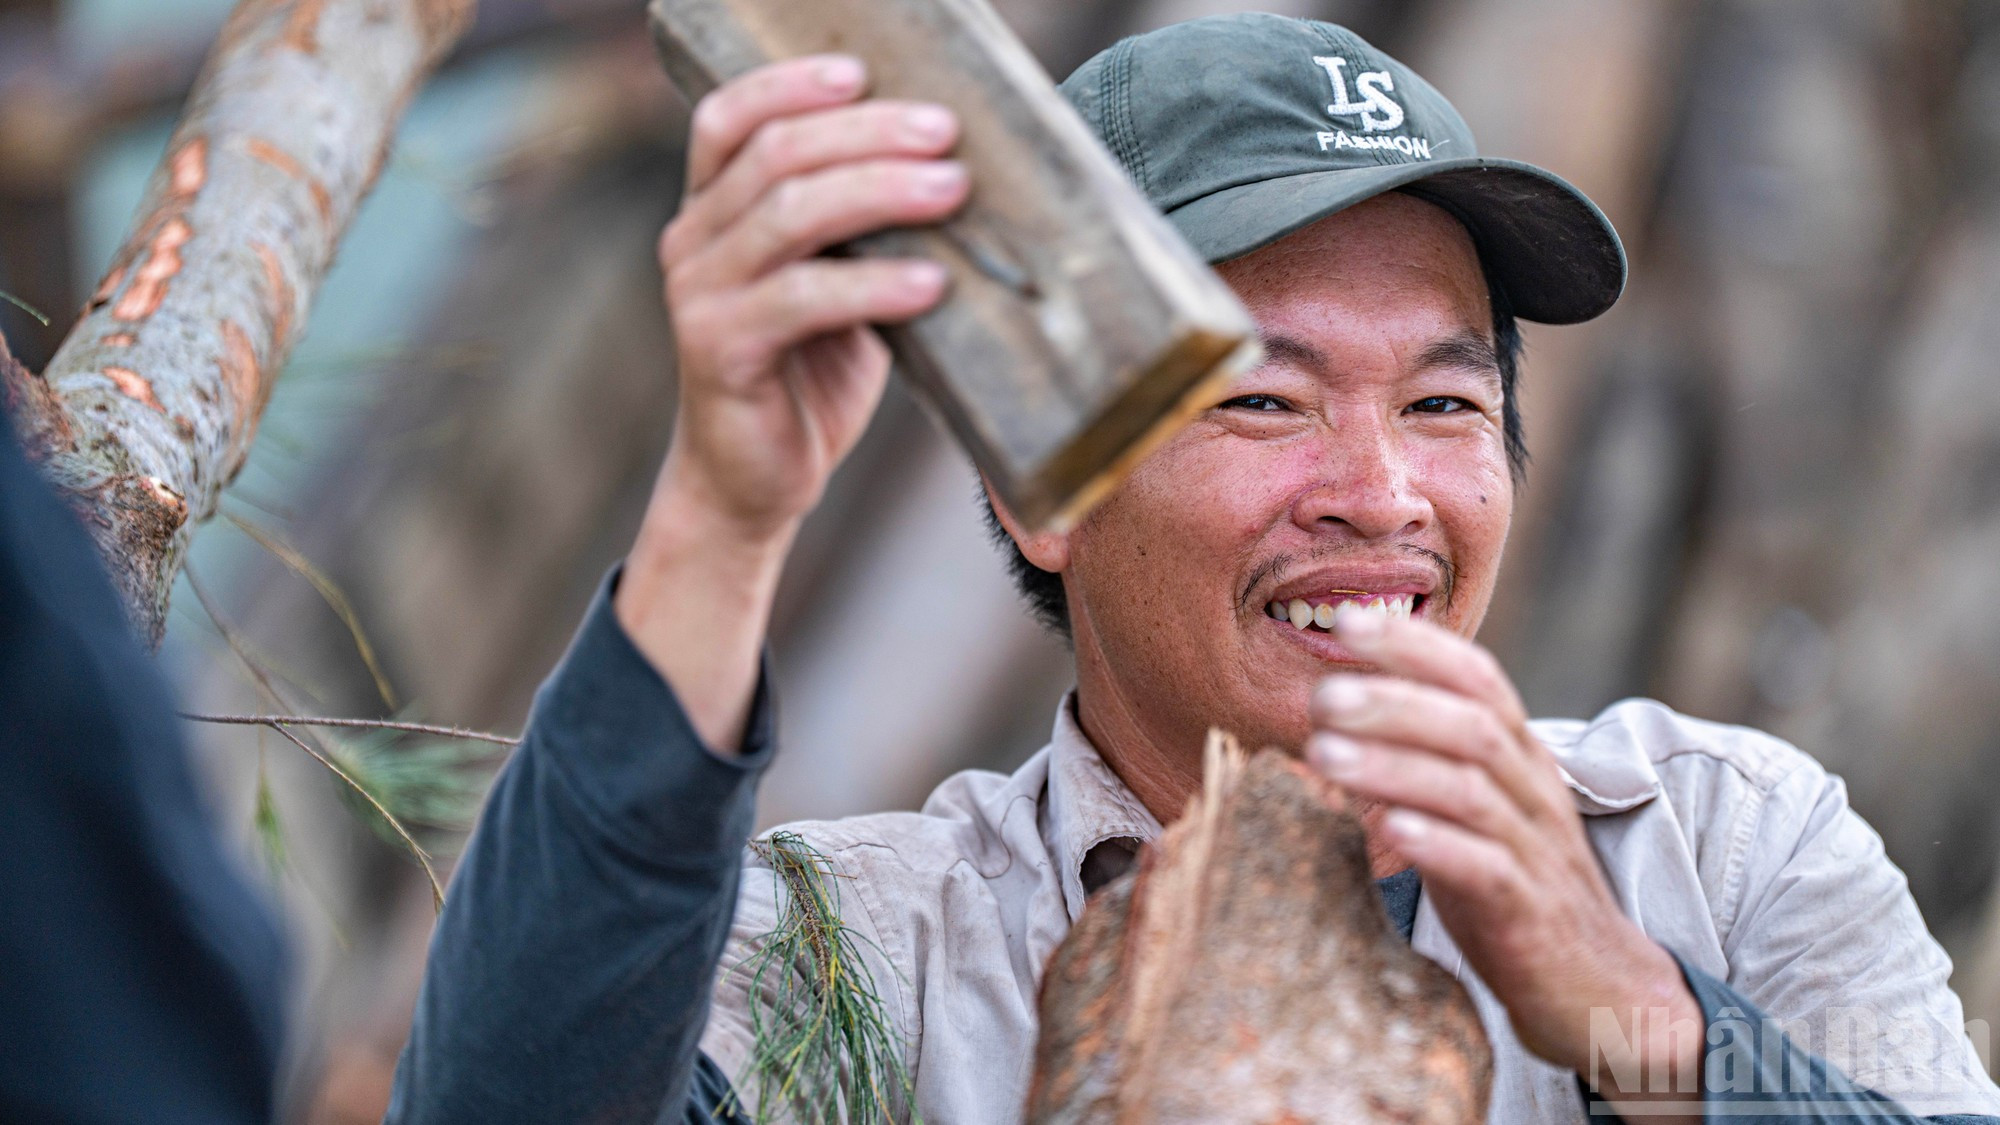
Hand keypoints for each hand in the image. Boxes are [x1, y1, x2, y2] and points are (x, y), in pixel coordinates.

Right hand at [618, 56, 965, 750]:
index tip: (864, 73)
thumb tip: (955, 173)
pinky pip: (801, 299)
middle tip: (946, 136)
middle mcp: (691, 241)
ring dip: (880, 192)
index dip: (792, 83)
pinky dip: (873, 285)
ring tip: (953, 192)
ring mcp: (698, 295)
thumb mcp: (835, 286)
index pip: (729, 117)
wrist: (755, 485)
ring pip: (788, 214)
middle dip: (868, 134)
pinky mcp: (718, 351)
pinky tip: (928, 285)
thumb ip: (859, 231)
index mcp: (711, 212)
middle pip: (776, 155)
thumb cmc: (808, 376)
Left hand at [1304, 607, 1700, 1108]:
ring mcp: (1534, 849)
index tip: (1347, 618)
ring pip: (1470, 789)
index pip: (1478, 676)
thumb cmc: (1512, 883)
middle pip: (1471, 724)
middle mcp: (1532, 790)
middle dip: (1394, 700)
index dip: (1416, 644)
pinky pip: (1487, 868)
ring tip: (1325, 753)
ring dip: (1394, 766)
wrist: (1599, 985)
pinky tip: (1394, 831)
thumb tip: (1334, 704)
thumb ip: (1424, 754)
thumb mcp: (1475, 806)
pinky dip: (1439, 843)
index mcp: (1519, 755)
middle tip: (1322, 695)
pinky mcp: (1528, 911)